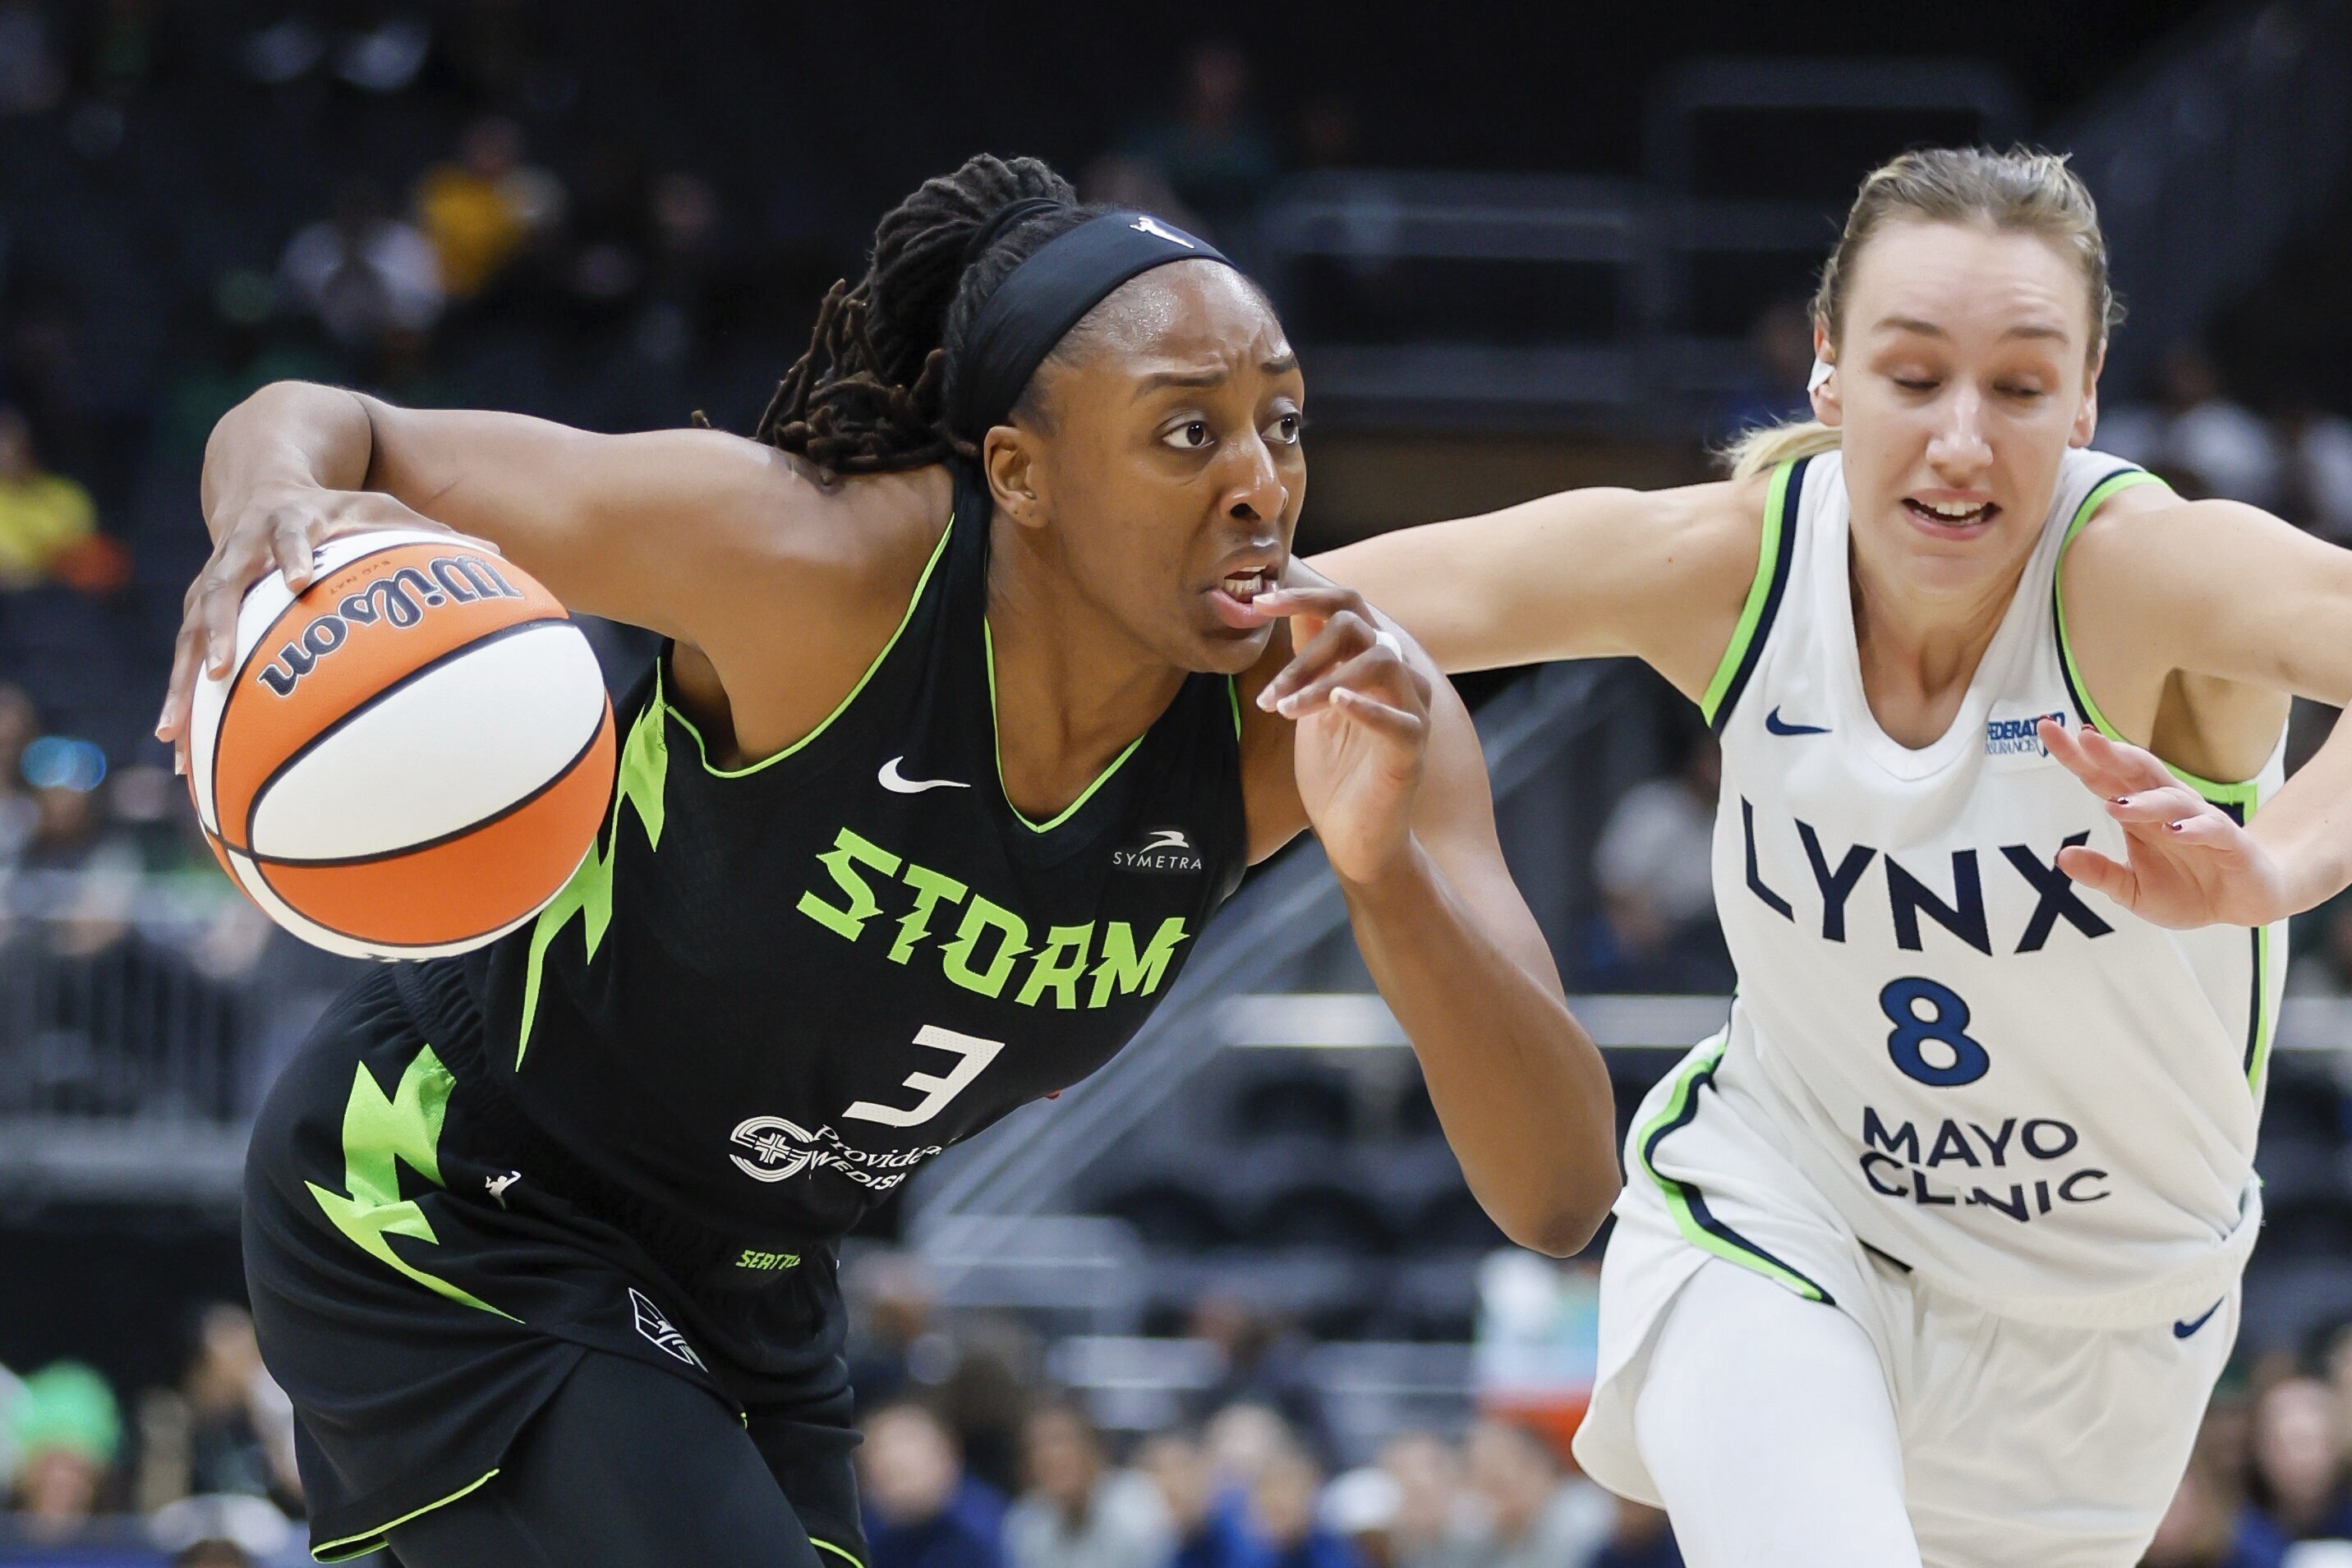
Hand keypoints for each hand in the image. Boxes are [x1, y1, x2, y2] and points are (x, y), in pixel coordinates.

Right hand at [155, 486, 493, 771]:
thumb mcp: (382, 509)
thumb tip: (497, 553)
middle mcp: (240, 552)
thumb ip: (434, 532)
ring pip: (190, 633)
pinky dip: (180, 698)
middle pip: (219, 590)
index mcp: (288, 523)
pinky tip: (176, 745)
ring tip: (176, 730)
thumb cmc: (337, 507)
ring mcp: (213, 582)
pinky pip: (187, 657)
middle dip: (218, 630)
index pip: (288, 536)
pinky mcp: (200, 608)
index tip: (295, 580)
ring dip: (183, 681)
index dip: (290, 553)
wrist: (265, 485)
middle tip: (221, 671)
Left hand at [1253, 583, 1433, 883]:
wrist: (1354, 837)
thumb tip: (1282, 611)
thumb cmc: (1334, 772)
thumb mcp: (1310, 707)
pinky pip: (1400, 719)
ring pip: (1379, 662)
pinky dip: (1366, 706)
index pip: (1346, 605)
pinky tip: (1334, 703)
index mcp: (1372, 661)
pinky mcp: (1414, 749)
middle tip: (1269, 694)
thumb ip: (1305, 662)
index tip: (1258, 603)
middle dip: (1304, 654)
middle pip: (1358, 627)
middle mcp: (1399, 677)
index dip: (1303, 596)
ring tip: (1285, 709)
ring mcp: (1412, 711)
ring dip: (1322, 680)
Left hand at [2040, 718, 2289, 928]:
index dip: (2076, 754)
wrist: (2242, 904)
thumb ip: (2100, 873)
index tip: (2046, 728)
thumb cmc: (2185, 889)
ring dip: (2143, 801)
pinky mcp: (2229, 841)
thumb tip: (2061, 856)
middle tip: (2084, 738)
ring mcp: (2198, 820)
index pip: (2101, 776)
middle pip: (2136, 770)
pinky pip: (2211, 828)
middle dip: (2110, 753)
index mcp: (2137, 813)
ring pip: (2170, 798)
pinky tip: (2174, 830)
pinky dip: (2192, 827)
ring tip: (2114, 806)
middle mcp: (2166, 808)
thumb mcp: (2132, 890)